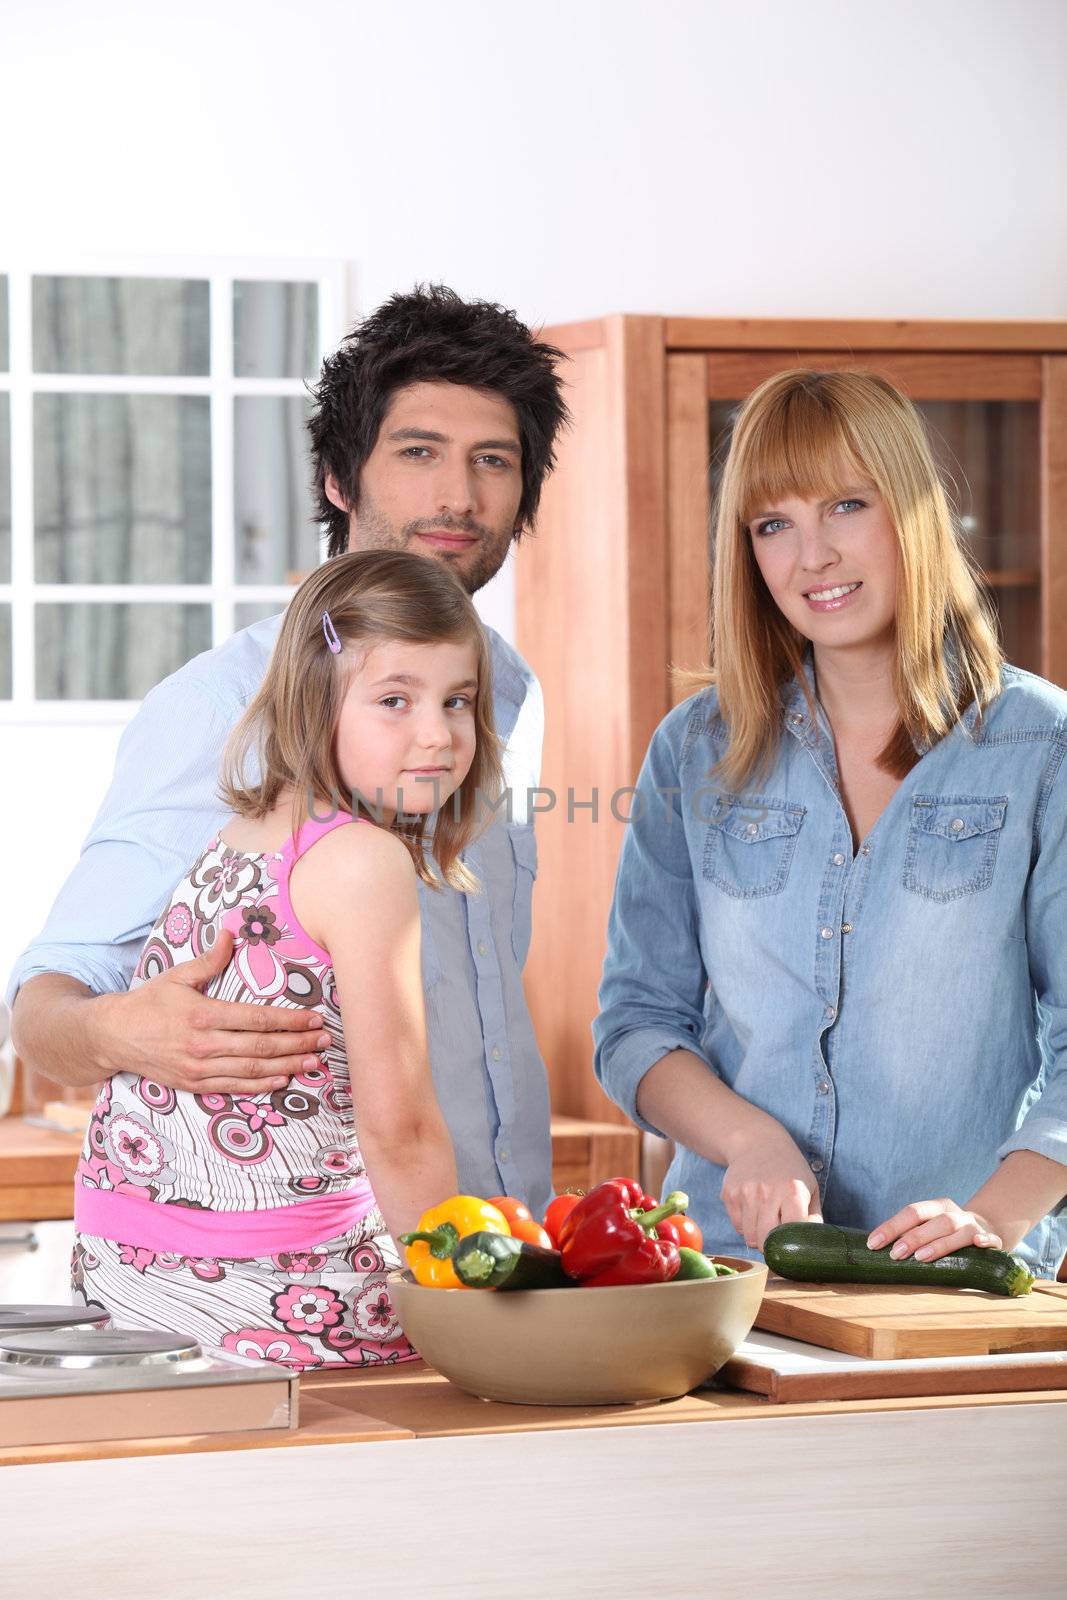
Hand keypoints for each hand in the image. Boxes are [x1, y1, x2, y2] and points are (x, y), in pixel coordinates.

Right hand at [89, 929, 330, 1093]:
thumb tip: (230, 932)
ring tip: (313, 1063)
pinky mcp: (193, 1084)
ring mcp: (199, 1068)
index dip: (290, 1021)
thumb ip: (208, 959)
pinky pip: (234, 1087)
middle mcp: (203, 1045)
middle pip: (262, 1047)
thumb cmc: (148, 1002)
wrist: (112, 1037)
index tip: (314, 1019)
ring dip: (287, 1067)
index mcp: (203, 1014)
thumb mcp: (176, 976)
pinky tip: (281, 1080)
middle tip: (325, 1042)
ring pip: (252, 1070)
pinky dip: (260, 1085)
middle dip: (298, 1045)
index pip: (257, 1019)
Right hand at [721, 1123, 823, 1250]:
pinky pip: (737, 1226)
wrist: (756, 1142)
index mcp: (792, 1191)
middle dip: (772, 1246)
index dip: (791, 1244)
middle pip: (766, 1240)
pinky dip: (745, 1226)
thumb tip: (810, 1246)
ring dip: (758, 1236)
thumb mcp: (810, 1187)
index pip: (790, 1233)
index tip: (793, 1243)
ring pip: (749, 1237)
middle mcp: (767, 1192)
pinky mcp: (729, 1194)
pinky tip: (753, 1210)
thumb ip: (813, 1218)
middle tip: (777, 1238)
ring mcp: (745, 1193)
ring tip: (765, 1220)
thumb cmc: (789, 1170)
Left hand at [867, 1199, 1002, 1263]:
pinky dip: (985, 1240)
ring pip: (957, 1231)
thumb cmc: (946, 1234)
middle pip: (934, 1221)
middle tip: (895, 1254)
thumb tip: (876, 1250)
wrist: (987, 1228)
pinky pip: (990, 1238)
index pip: (911, 1212)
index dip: (892, 1227)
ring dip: (939, 1244)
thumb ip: (910, 1235)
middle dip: (913, 1237)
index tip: (873, 1244)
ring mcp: (973, 1226)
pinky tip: (978, 1244)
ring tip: (920, 1258)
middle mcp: (954, 1214)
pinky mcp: (992, 1238)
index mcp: (935, 1207)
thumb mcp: (929, 1228)